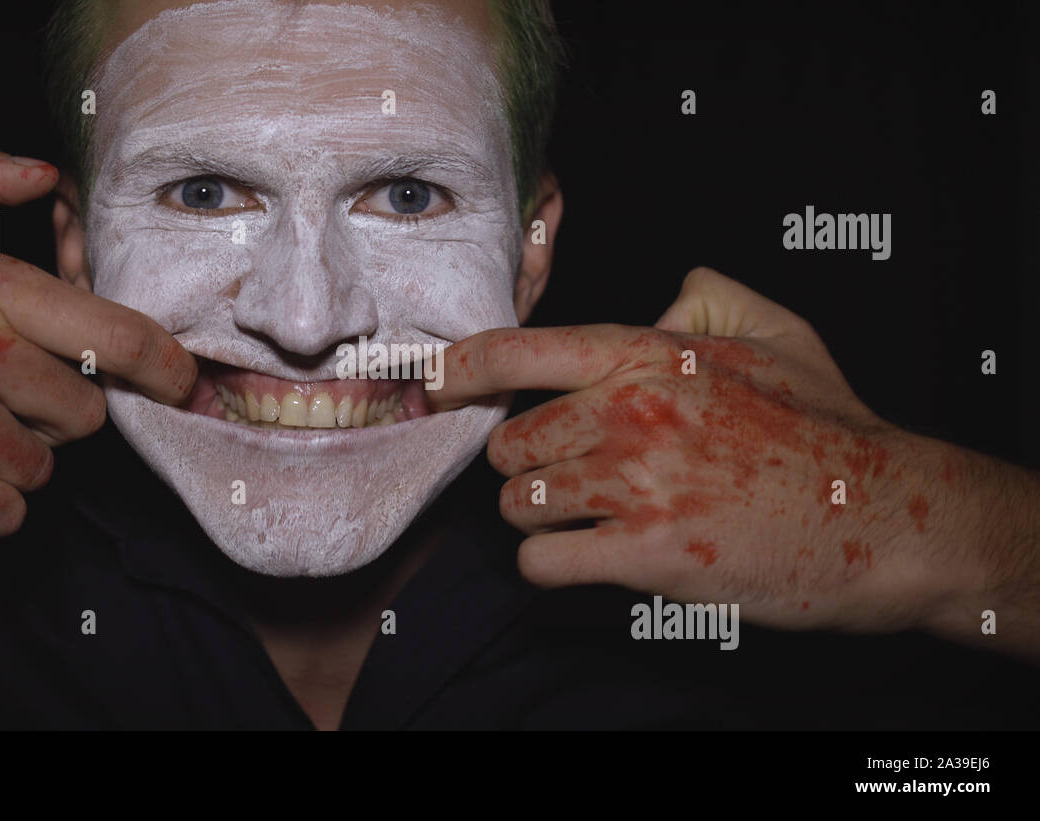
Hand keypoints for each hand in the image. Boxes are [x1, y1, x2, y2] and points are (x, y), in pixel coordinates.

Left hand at [431, 267, 1037, 649]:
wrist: (883, 515)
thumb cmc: (828, 426)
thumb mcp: (778, 331)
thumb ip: (710, 297)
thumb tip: (662, 298)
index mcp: (650, 356)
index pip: (523, 351)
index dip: (462, 365)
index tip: (433, 381)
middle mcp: (630, 412)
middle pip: (511, 443)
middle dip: (526, 464)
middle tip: (564, 475)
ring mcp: (635, 483)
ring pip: (520, 504)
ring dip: (539, 517)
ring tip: (583, 519)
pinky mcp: (646, 553)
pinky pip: (544, 562)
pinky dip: (551, 566)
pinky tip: (586, 558)